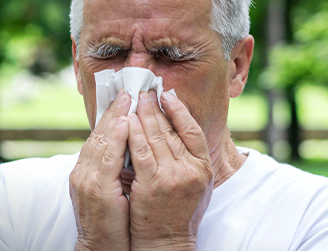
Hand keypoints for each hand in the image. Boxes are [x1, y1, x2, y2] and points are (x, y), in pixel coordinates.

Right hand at [70, 90, 131, 250]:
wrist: (99, 248)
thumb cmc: (110, 223)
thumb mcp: (109, 191)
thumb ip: (114, 170)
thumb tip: (128, 148)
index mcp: (86, 171)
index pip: (98, 137)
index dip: (110, 116)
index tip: (123, 98)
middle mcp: (83, 171)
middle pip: (98, 133)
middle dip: (113, 110)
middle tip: (127, 89)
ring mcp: (87, 179)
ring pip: (101, 140)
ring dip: (115, 117)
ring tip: (128, 98)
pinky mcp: (97, 188)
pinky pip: (107, 157)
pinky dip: (115, 138)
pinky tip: (124, 123)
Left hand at [126, 91, 212, 249]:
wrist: (167, 242)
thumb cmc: (179, 214)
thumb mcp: (196, 185)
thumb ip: (190, 160)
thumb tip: (178, 132)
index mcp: (204, 167)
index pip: (193, 130)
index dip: (180, 110)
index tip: (167, 95)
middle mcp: (191, 169)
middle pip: (171, 130)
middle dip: (155, 108)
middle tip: (144, 92)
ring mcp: (172, 175)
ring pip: (154, 136)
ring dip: (141, 115)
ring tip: (133, 100)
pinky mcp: (151, 182)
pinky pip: (139, 150)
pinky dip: (131, 133)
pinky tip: (124, 121)